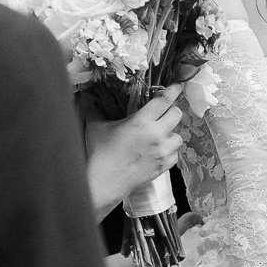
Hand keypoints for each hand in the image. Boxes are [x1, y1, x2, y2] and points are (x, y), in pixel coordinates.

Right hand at [86, 89, 182, 216]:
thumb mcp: (96, 127)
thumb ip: (94, 110)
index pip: (164, 100)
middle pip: (177, 114)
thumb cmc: (100, 153)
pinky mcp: (163, 166)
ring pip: (179, 136)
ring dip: (171, 133)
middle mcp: (156, 135)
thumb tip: (87, 98)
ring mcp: (162, 152)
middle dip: (172, 111)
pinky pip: (175, 154)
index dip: (173, 90)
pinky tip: (159, 150)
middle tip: (163, 112)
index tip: (178, 85)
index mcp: (141, 121)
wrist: (105, 182)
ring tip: (160, 134)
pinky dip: (170, 151)